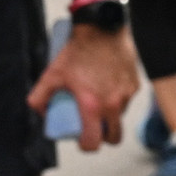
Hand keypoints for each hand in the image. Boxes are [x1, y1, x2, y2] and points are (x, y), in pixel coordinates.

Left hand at [25, 22, 139, 149]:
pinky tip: (108, 85)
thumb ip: (39, 97)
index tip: (82, 141)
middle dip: (103, 137)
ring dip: (111, 116)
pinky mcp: (135, 84)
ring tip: (98, 100)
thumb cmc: (77, 52)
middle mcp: (113, 104)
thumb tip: (42, 112)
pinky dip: (118, 98)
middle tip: (93, 127)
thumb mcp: (51, 74)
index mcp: (92, 106)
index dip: (86, 146)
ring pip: (120, 117)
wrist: (101, 29)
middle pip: (114, 137)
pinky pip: (127, 100)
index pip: (93, 142)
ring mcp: (127, 95)